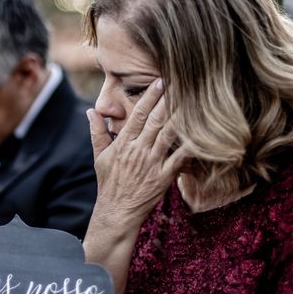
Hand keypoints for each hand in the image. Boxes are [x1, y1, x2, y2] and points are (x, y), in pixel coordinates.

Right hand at [87, 79, 185, 228]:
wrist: (117, 212)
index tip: (159, 81)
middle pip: (155, 120)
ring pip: (169, 135)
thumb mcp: (98, 156)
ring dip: (180, 117)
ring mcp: (152, 163)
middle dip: (168, 100)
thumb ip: (97, 132)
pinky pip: (180, 158)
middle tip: (181, 82)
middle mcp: (138, 150)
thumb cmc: (109, 183)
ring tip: (192, 101)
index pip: (137, 115)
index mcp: (123, 143)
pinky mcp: (164, 177)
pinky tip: (201, 133)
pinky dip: (190, 146)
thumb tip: (91, 111)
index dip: (149, 97)